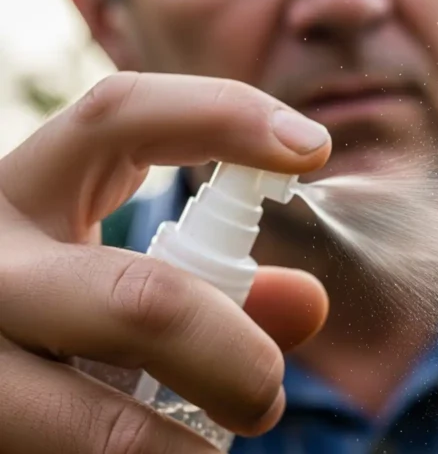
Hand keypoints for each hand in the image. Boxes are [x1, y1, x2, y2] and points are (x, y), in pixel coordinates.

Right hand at [0, 73, 331, 452]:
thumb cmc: (48, 324)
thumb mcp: (110, 281)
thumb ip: (212, 287)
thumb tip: (308, 303)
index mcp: (27, 193)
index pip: (120, 114)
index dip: (222, 115)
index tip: (313, 149)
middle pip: (142, 299)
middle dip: (231, 355)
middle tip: (267, 392)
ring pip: (102, 423)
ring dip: (181, 451)